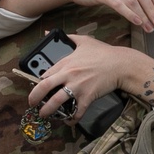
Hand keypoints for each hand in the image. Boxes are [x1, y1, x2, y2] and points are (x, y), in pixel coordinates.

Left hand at [28, 35, 153, 119]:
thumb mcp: (84, 41)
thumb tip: (49, 32)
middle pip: (44, 87)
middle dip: (34, 98)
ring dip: (48, 111)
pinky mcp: (88, 97)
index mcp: (66, 62)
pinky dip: (72, 119)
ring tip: (45, 115)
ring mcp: (78, 87)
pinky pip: (77, 111)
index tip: (37, 89)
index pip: (45, 74)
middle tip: (32, 104)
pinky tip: (69, 121)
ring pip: (57, 102)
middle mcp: (68, 74)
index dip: (38, 84)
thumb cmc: (104, 52)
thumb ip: (66, 37)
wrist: (121, 64)